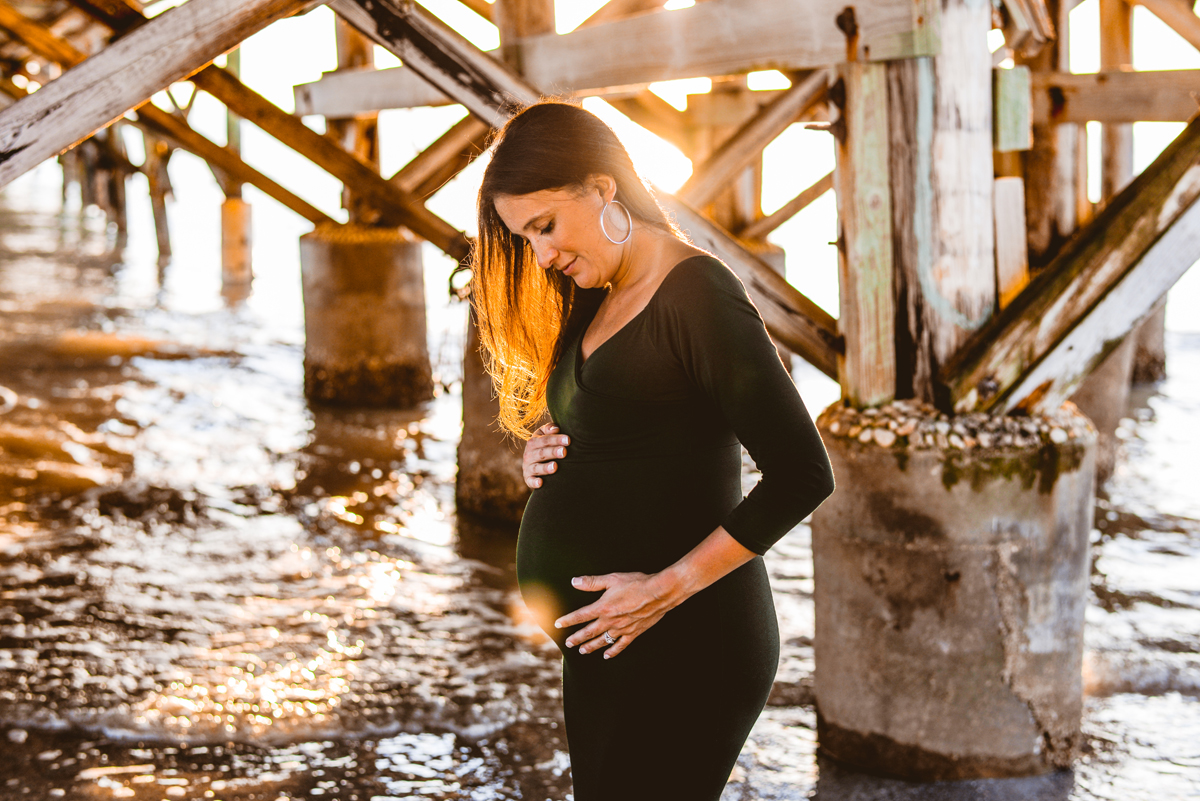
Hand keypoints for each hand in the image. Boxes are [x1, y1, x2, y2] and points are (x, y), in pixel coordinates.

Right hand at [523, 423, 568, 488]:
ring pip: (536, 467)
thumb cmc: (545, 445)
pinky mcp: (528, 478)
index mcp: (533, 442)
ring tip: (555, 467)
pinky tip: (541, 483)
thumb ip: (549, 429)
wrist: (536, 461)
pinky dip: (534, 482)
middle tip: (564, 452)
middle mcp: (529, 454)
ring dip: (545, 468)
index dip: (556, 439)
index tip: (568, 440)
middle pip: (541, 453)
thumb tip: (556, 428)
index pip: (544, 440)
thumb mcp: (544, 434)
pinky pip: (530, 481)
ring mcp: (528, 467)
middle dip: (552, 452)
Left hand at [555, 572, 681, 658]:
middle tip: (568, 643)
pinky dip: (612, 651)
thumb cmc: (637, 583)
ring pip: (602, 641)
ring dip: (591, 646)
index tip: (558, 623)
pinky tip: (606, 655)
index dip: (568, 620)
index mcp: (603, 607)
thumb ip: (592, 582)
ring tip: (582, 651)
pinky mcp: (633, 633)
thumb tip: (575, 581)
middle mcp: (610, 621)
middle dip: (576, 638)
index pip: (580, 616)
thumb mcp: (612, 579)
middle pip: (589, 632)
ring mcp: (622, 629)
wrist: (659, 593)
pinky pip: (620, 645)